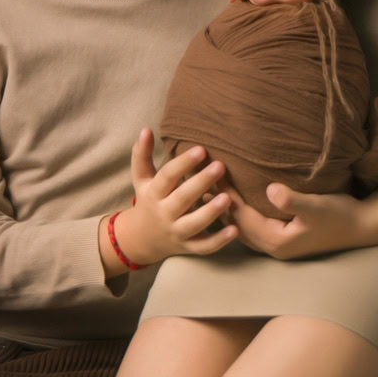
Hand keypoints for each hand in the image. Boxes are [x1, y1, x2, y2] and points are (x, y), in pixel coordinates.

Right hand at [109, 131, 236, 266]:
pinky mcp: (188, 247)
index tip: (201, 149)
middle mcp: (164, 214)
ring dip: (210, 212)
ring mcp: (176, 232)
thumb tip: (146, 129)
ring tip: (228, 198)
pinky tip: (235, 230)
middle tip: (220, 166)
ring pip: (193, 224)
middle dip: (201, 183)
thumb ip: (142, 154)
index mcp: (154, 194)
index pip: (167, 177)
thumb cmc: (148, 200)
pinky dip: (219, 241)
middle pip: (182, 199)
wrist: (141, 239)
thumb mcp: (141, 178)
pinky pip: (204, 247)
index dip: (183, 163)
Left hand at [224, 181, 377, 259]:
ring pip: (240, 227)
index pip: (240, 217)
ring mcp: (277, 244)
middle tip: (200, 180)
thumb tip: (270, 189)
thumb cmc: (340, 215)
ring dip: (226, 209)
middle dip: (218, 204)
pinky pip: (251, 225)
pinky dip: (239, 212)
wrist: (362, 227)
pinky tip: (235, 198)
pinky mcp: (283, 237)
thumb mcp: (316, 205)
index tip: (211, 174)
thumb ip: (292, 199)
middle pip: (234, 225)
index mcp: (276, 241)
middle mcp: (272, 247)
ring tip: (209, 188)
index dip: (224, 195)